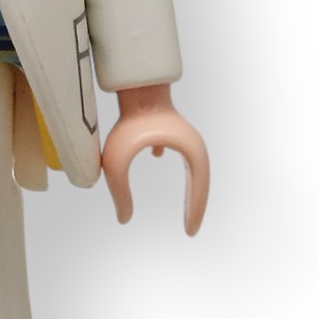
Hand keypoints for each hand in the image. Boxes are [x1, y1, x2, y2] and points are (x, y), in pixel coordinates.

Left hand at [100, 83, 209, 234]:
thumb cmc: (128, 123)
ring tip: (185, 201)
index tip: (190, 233)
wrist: (135, 85)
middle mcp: (191, 143)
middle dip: (195, 203)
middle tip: (190, 227)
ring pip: (189, 162)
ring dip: (187, 181)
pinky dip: (170, 156)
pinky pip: (173, 145)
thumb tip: (123, 218)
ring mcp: (180, 132)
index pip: (199, 190)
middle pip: (200, 180)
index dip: (195, 212)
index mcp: (191, 153)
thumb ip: (120, 192)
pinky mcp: (166, 121)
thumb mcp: (118, 164)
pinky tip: (156, 156)